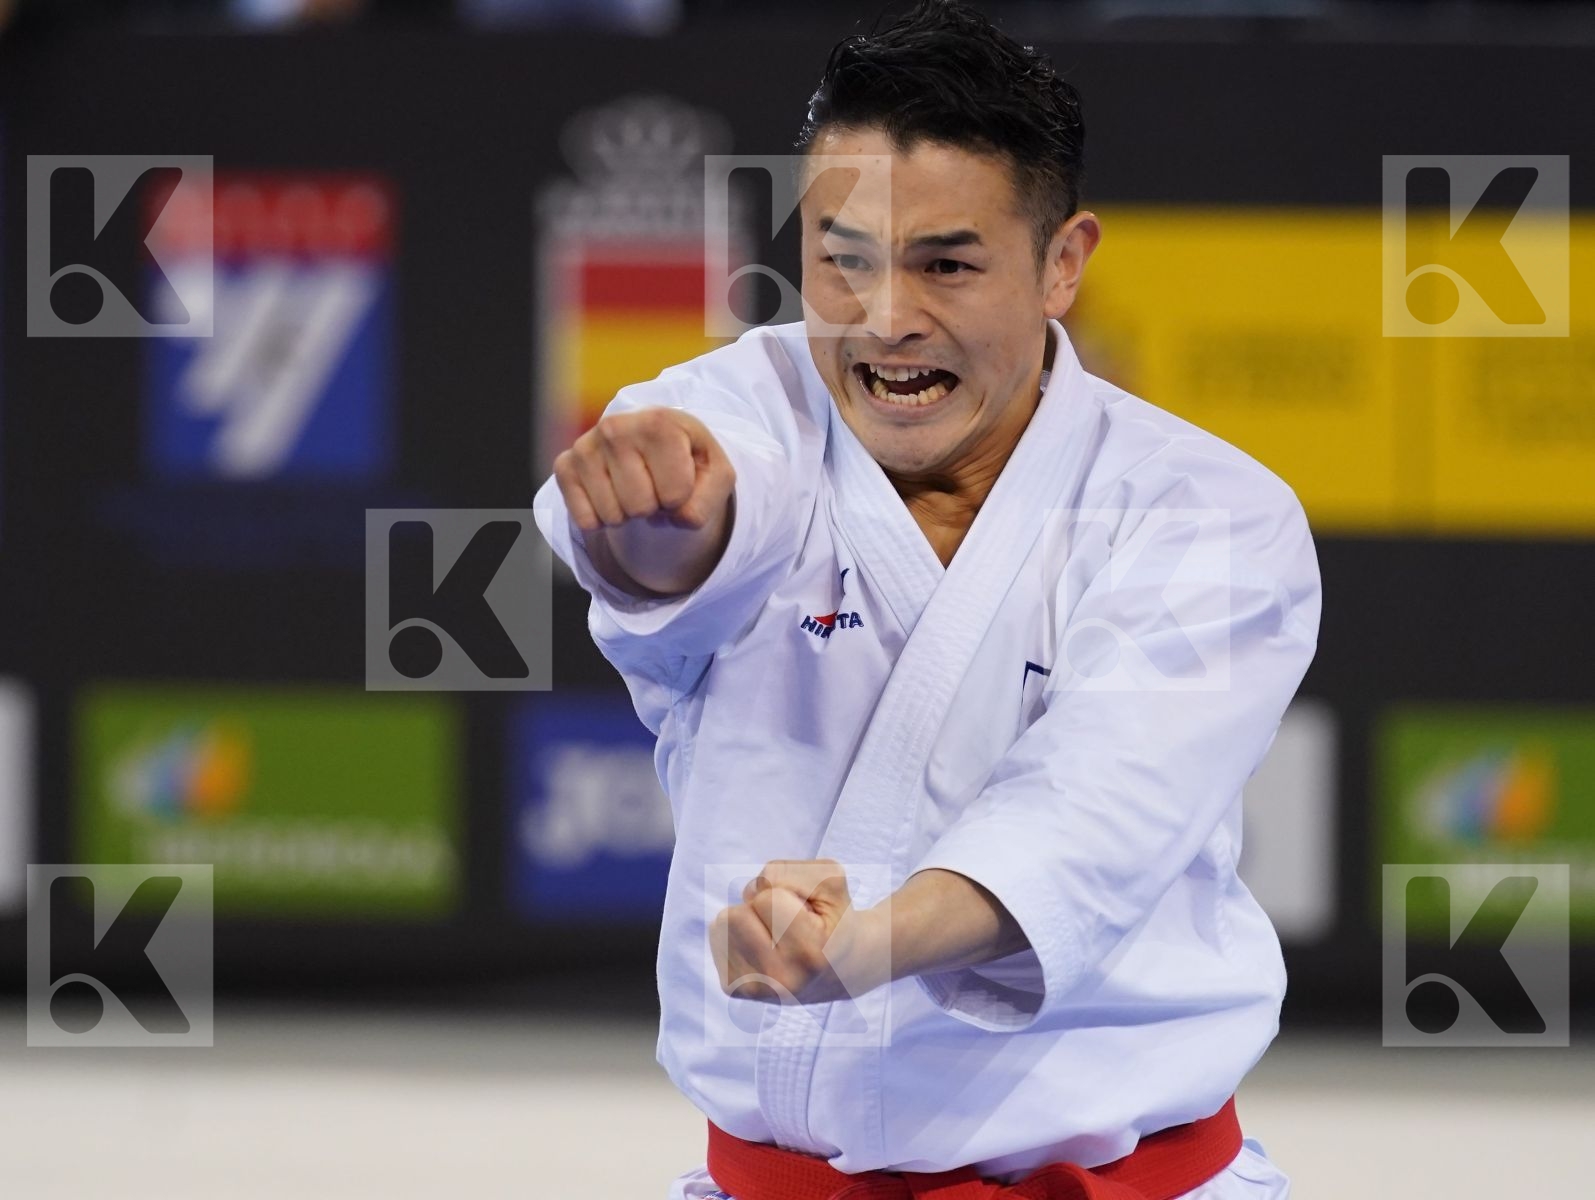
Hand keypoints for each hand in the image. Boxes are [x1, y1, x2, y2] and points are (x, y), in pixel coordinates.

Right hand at [552, 407, 733, 533]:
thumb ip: (710, 499)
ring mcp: (585, 446)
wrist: (653, 437)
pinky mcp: (565, 466)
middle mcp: (615, 428)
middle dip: (655, 506)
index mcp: (658, 423)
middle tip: (654, 483)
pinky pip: (586, 522)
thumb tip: (677, 518)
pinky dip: (603, 520)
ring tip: (636, 485)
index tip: (678, 477)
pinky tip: (612, 492)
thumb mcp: (715, 473)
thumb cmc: (687, 456)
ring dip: (630, 513)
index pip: (675, 496)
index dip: (682, 497)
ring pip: (613, 517)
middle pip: (641, 508)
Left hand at [710, 859, 889, 1005]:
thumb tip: (749, 893)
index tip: (807, 913)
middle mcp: (780, 980)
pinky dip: (738, 933)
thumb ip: (790, 871)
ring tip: (777, 934)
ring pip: (721, 925)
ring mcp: (755, 990)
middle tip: (787, 922)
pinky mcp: (735, 989)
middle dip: (759, 906)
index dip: (785, 893)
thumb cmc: (834, 915)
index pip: (766, 898)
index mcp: (810, 954)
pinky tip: (764, 947)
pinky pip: (717, 938)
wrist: (843, 967)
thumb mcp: (829, 878)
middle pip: (735, 915)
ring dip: (748, 919)